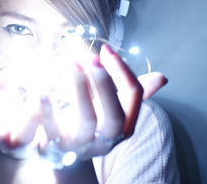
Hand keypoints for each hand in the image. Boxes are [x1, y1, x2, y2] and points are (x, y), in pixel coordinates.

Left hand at [39, 44, 167, 161]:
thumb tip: (163, 78)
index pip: (133, 97)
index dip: (121, 71)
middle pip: (114, 116)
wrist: (65, 155)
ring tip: (71, 64)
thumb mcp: (114, 109)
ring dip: (80, 90)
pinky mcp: (56, 147)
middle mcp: (106, 139)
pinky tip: (43, 91)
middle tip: (93, 58)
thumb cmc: (93, 123)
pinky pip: (52, 130)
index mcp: (124, 126)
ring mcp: (81, 145)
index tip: (105, 50)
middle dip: (106, 85)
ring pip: (86, 121)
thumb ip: (133, 94)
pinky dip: (47, 111)